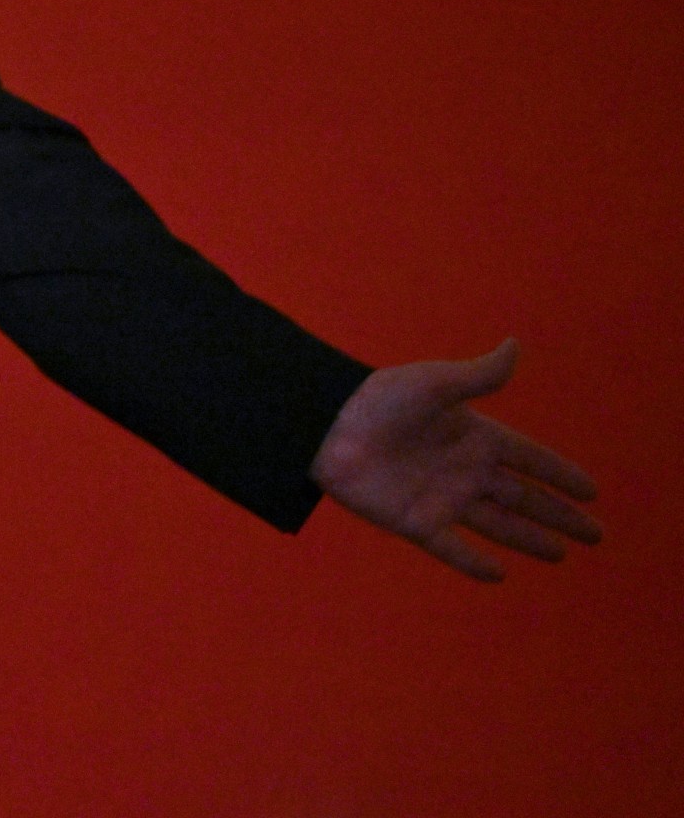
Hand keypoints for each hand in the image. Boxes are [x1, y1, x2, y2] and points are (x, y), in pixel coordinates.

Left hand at [311, 339, 600, 581]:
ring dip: (528, 539)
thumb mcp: (434, 384)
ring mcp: (441, 497)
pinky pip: (451, 547)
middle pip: (523, 497)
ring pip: (497, 525)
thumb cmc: (379, 399)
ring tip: (561, 554)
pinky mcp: (414, 521)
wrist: (325, 427)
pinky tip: (499, 574)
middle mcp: (464, 470)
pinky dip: (473, 561)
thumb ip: (478, 375)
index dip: (560, 474)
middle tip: (595, 534)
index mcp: (474, 435)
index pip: (529, 458)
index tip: (593, 492)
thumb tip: (515, 345)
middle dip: (559, 515)